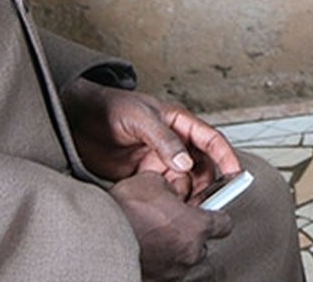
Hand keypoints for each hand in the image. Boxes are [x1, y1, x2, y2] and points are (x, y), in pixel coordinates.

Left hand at [68, 79, 239, 197]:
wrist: (77, 120)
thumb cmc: (109, 107)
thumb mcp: (138, 117)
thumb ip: (163, 139)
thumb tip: (185, 163)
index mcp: (177, 121)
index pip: (209, 138)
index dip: (225, 155)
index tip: (235, 175)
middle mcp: (173, 142)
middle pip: (203, 165)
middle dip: (207, 184)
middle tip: (201, 201)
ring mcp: (159, 159)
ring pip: (186, 181)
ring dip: (187, 194)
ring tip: (180, 205)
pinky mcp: (144, 174)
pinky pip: (165, 190)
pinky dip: (170, 199)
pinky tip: (164, 205)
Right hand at [110, 171, 232, 281]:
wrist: (98, 237)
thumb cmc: (125, 211)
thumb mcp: (152, 181)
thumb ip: (172, 186)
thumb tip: (174, 189)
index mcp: (196, 226)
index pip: (224, 223)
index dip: (218, 212)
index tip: (213, 208)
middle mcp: (189, 253)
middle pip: (203, 242)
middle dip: (191, 231)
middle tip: (174, 218)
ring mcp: (173, 272)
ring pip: (184, 257)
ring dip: (175, 246)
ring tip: (155, 232)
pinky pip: (166, 269)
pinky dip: (161, 259)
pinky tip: (146, 245)